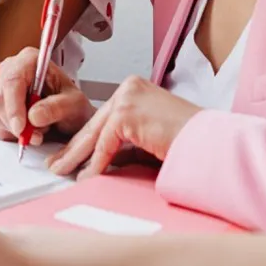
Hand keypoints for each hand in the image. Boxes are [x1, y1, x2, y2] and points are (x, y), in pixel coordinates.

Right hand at [0, 46, 94, 144]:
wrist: (70, 114)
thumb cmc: (71, 104)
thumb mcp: (74, 105)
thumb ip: (57, 107)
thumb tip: (34, 116)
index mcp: (29, 60)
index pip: (13, 80)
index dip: (14, 105)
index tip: (21, 127)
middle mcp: (10, 70)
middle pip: (0, 98)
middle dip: (16, 123)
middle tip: (37, 136)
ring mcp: (0, 87)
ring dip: (17, 130)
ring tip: (40, 129)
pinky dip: (12, 134)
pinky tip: (29, 130)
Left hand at [49, 77, 200, 175]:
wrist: (208, 142)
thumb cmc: (186, 140)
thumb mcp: (146, 139)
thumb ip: (124, 144)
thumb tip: (99, 160)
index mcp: (134, 89)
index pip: (103, 117)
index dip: (84, 139)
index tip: (70, 154)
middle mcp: (129, 88)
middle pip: (95, 123)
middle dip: (74, 147)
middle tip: (57, 163)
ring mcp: (127, 98)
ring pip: (95, 133)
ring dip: (77, 155)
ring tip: (62, 170)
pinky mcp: (127, 113)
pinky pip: (106, 143)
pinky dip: (96, 162)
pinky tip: (86, 177)